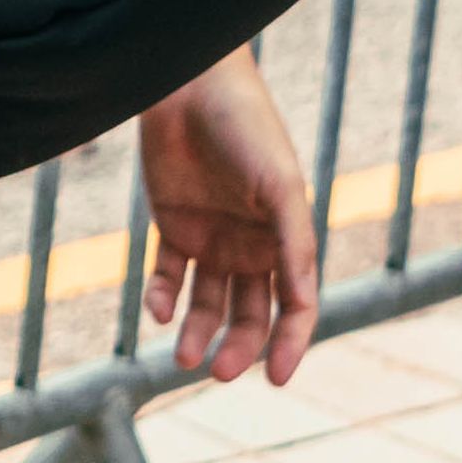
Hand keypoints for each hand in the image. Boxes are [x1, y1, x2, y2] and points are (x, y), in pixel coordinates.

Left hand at [128, 58, 317, 386]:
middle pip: (250, 315)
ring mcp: (211, 238)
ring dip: (197, 334)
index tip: (274, 377)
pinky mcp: (173, 227)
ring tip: (181, 358)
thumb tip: (302, 303)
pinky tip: (159, 310)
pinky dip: (163, 298)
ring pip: (207, 305)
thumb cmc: (245, 127)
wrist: (189, 86)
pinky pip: (168, 277)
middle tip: (217, 373)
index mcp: (286, 238)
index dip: (290, 343)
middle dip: (238, 347)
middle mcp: (252, 245)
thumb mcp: (279, 185)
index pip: (295, 306)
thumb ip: (293, 242)